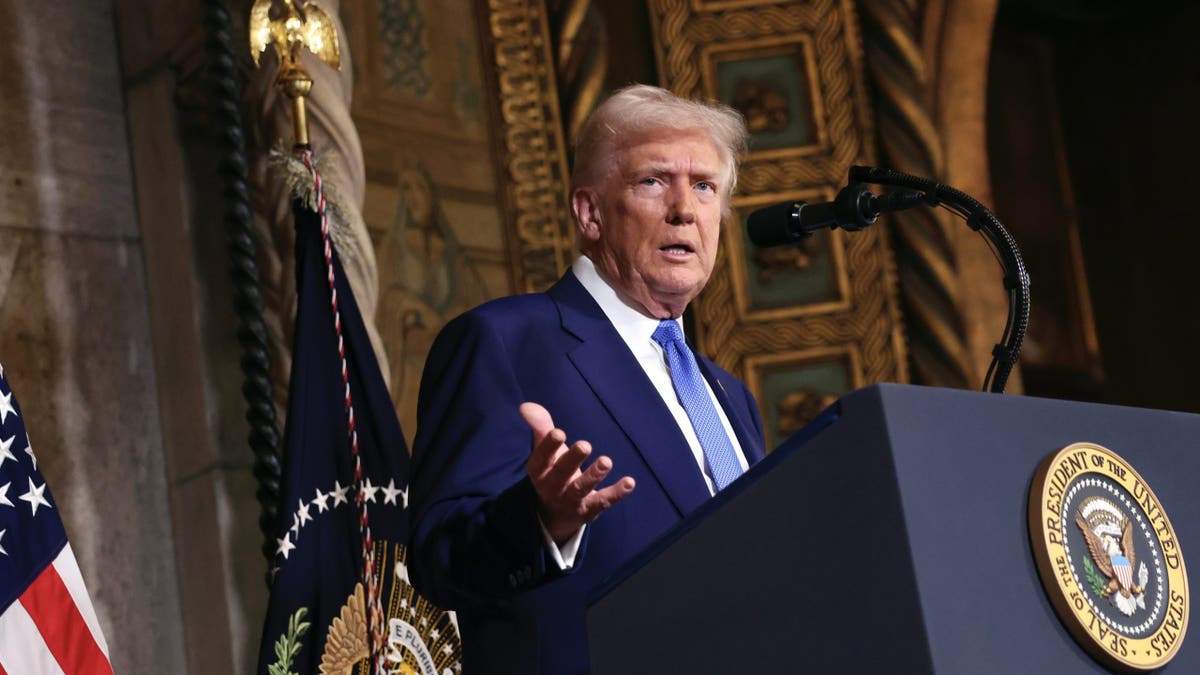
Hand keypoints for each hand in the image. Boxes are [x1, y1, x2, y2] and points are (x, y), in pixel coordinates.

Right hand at [520, 402, 634, 543]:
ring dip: (594, 475)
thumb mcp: (545, 452)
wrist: (554, 515)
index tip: (559, 432)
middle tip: (585, 445)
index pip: (541, 458)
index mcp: (539, 471)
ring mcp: (571, 500)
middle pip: (562, 473)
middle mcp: (553, 487)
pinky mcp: (590, 509)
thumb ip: (540, 427)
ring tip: (606, 461)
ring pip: (581, 488)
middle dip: (573, 459)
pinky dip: (616, 493)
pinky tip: (629, 482)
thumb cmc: (552, 471)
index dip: (549, 446)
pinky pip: (603, 501)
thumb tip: (526, 406)